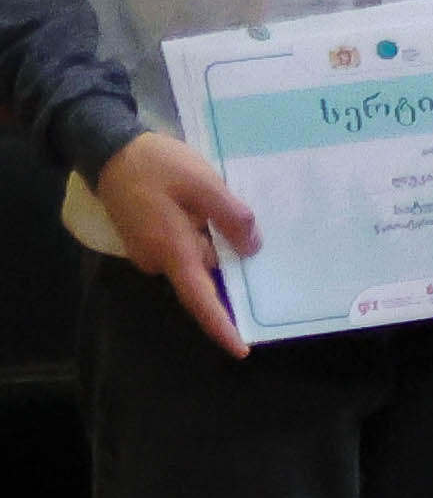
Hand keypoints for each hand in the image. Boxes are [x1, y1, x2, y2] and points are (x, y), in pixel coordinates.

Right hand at [91, 130, 253, 345]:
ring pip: (195, 258)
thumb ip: (230, 217)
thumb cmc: (155, 165)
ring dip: (216, 245)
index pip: (200, 298)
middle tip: (259, 244)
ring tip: (235, 218)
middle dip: (230, 266)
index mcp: (172, 250)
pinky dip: (201, 236)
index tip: (240, 349)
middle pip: (204, 275)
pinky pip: (183, 245)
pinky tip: (212, 213)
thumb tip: (251, 250)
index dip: (220, 325)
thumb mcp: (203, 183)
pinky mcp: (147, 237)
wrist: (108, 149)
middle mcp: (157, 258)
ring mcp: (149, 249)